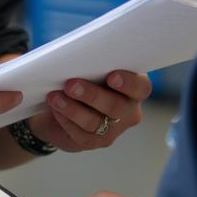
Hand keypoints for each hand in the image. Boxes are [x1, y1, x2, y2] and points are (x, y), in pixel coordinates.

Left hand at [32, 70, 150, 151]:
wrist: (66, 101)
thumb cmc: (84, 75)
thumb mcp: (91, 66)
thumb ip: (93, 63)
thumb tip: (79, 55)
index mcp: (134, 86)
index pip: (141, 87)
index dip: (129, 83)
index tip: (112, 77)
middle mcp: (129, 110)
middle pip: (115, 106)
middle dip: (91, 95)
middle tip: (70, 85)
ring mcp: (115, 128)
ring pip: (94, 122)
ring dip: (72, 109)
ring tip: (55, 97)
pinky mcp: (97, 141)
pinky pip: (81, 135)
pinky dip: (66, 120)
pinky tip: (56, 110)